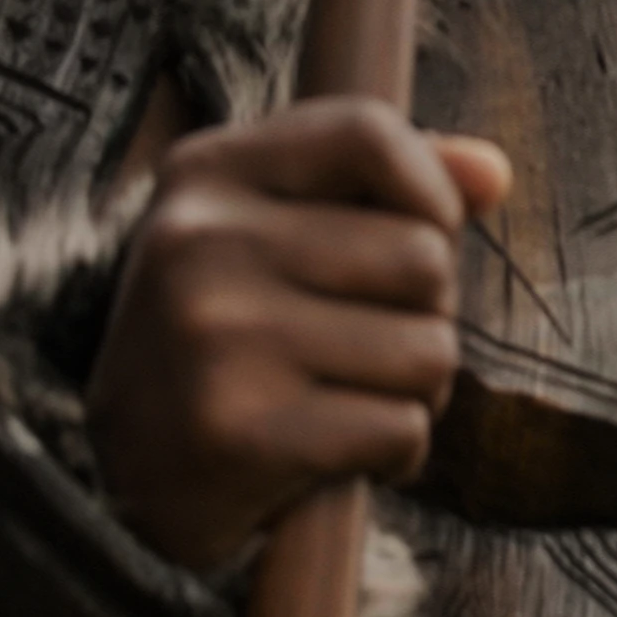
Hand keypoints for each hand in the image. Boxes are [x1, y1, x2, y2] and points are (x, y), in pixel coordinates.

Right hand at [86, 97, 511, 570]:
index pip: (369, 132)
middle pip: (423, 257)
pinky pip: (402, 430)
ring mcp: (215, 335)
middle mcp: (200, 241)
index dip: (430, 192)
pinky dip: (391, 455)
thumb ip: (385, 188)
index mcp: (204, 173)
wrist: (121, 484)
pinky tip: (329, 454)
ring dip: (412, 393)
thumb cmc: (230, 341)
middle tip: (357, 349)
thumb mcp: (277, 235)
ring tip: (341, 402)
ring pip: (429, 351)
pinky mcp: (239, 431)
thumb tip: (494, 173)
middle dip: (423, 315)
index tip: (420, 239)